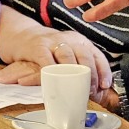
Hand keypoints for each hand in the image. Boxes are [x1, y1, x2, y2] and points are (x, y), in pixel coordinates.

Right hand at [0, 7, 114, 98]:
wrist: (24, 37)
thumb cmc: (49, 51)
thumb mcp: (68, 55)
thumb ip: (80, 68)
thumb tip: (97, 90)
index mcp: (80, 42)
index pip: (97, 55)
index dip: (103, 71)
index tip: (105, 86)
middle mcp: (69, 40)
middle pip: (85, 56)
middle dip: (90, 75)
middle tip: (91, 91)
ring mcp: (53, 42)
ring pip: (67, 57)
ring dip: (73, 75)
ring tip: (75, 89)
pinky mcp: (38, 47)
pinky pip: (46, 60)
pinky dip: (52, 71)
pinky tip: (54, 81)